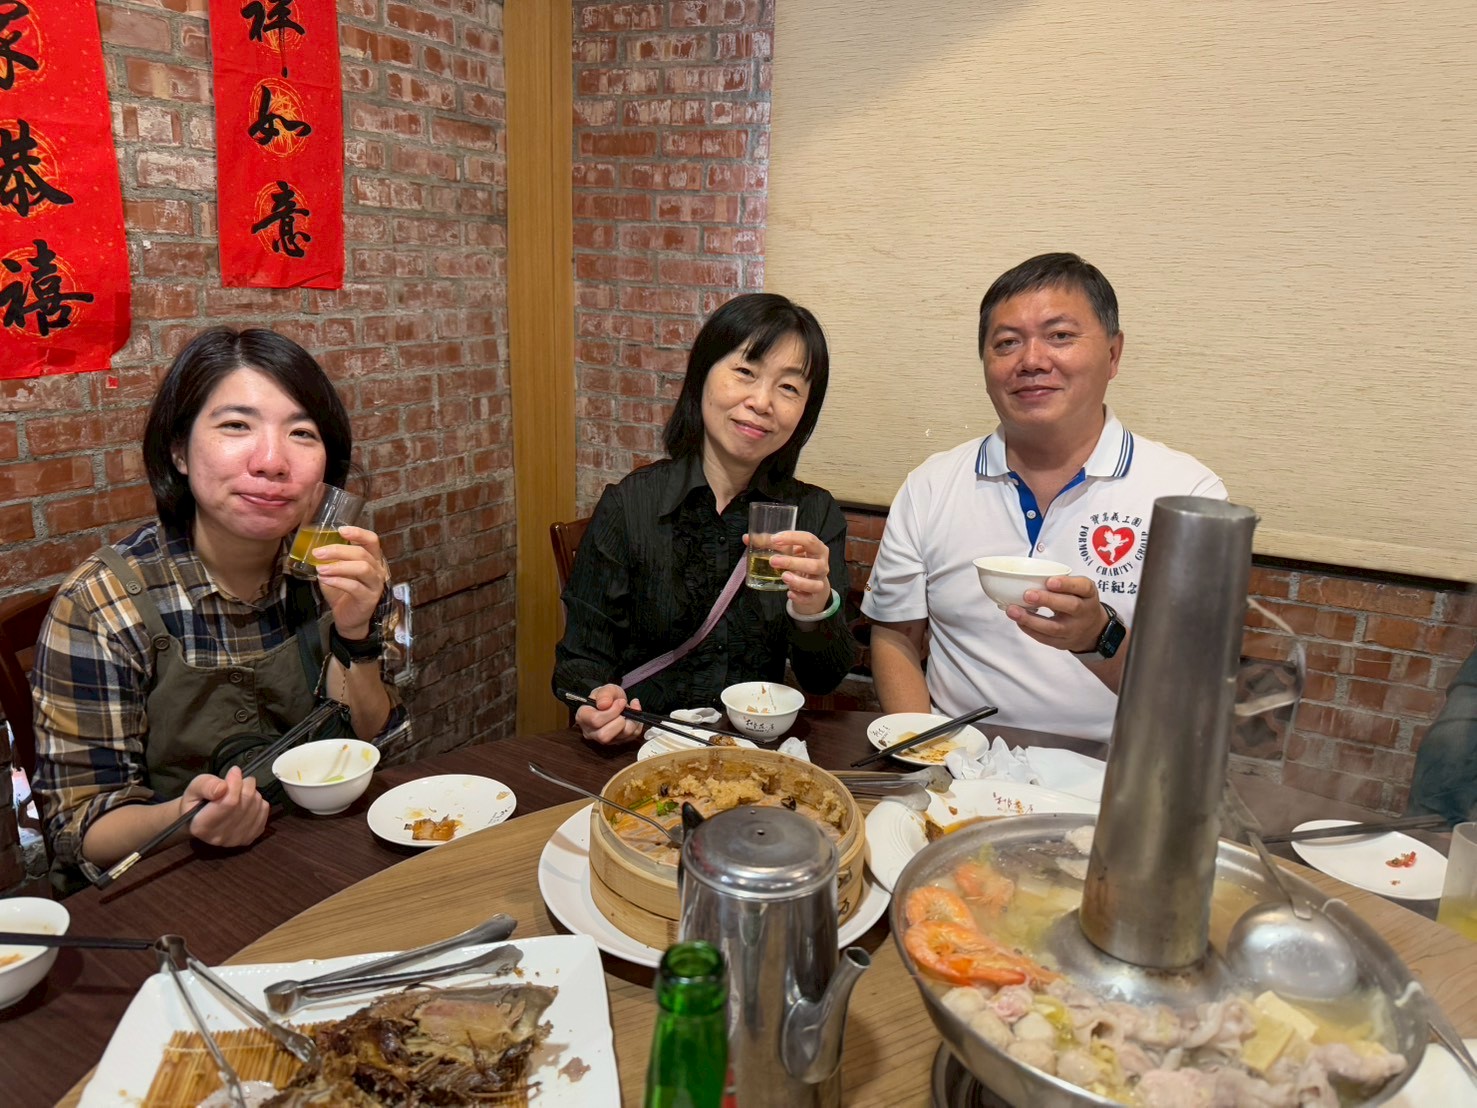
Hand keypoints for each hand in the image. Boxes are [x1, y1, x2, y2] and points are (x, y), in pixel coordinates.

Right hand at [181, 767, 269, 847]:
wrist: (201, 818)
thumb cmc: (196, 801)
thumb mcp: (194, 788)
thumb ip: (206, 785)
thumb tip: (223, 787)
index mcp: (202, 826)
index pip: (229, 802)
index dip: (235, 783)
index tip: (234, 771)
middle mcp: (220, 837)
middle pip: (245, 803)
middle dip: (245, 784)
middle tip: (238, 779)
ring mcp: (237, 840)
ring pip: (256, 805)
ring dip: (252, 792)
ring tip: (240, 791)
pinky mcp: (251, 837)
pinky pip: (264, 811)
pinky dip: (259, 801)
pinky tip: (247, 801)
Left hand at [312, 524, 390, 639]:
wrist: (349, 618)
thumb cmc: (343, 592)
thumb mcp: (336, 572)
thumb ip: (331, 560)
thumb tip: (315, 548)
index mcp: (372, 559)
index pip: (372, 540)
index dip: (358, 533)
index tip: (341, 530)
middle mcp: (377, 570)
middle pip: (362, 553)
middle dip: (338, 550)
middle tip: (318, 553)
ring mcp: (375, 585)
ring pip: (362, 568)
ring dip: (339, 566)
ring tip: (320, 568)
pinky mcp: (369, 599)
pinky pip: (355, 586)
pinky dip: (337, 581)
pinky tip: (324, 580)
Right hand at [575, 684, 644, 744]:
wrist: (615, 701)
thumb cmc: (607, 696)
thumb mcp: (606, 689)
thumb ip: (604, 694)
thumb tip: (604, 704)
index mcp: (583, 717)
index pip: (595, 721)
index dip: (611, 712)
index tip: (620, 702)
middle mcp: (591, 731)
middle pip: (604, 735)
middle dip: (619, 721)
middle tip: (624, 708)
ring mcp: (604, 739)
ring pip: (619, 738)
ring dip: (630, 722)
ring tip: (631, 709)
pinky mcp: (617, 741)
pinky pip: (631, 737)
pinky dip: (637, 724)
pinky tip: (634, 714)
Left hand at [764, 529, 831, 616]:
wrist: (811, 581)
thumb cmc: (799, 561)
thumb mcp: (789, 550)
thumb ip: (770, 544)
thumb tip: (747, 538)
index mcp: (817, 548)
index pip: (809, 539)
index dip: (792, 538)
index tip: (775, 539)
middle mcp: (822, 564)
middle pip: (812, 563)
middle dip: (792, 562)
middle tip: (773, 561)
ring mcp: (819, 581)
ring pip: (814, 583)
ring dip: (799, 581)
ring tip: (783, 577)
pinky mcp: (814, 595)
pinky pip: (809, 598)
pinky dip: (800, 596)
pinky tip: (790, 593)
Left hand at [1006, 575, 1108, 653]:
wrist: (1091, 630)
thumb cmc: (1078, 602)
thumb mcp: (1077, 589)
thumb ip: (1059, 583)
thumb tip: (1026, 578)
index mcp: (1089, 594)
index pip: (1083, 587)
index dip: (1066, 584)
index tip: (1049, 581)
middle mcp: (1084, 612)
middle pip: (1071, 606)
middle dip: (1047, 600)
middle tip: (1027, 595)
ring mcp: (1074, 630)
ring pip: (1054, 627)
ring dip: (1030, 619)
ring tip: (1012, 610)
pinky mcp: (1063, 642)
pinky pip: (1045, 638)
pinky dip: (1029, 629)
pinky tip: (1018, 620)